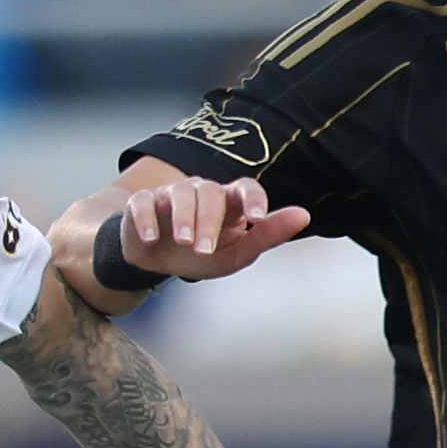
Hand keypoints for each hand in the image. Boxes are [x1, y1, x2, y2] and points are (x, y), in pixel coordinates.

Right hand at [104, 174, 312, 282]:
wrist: (156, 260)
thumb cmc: (202, 254)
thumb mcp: (236, 253)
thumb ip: (267, 236)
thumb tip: (304, 215)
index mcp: (229, 202)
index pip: (245, 187)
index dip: (253, 199)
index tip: (257, 219)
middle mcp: (202, 192)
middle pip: (210, 194)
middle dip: (208, 222)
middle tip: (205, 250)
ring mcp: (170, 194)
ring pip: (179, 193)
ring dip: (183, 218)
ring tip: (184, 243)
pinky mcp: (142, 202)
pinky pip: (143, 203)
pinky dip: (146, 219)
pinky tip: (152, 238)